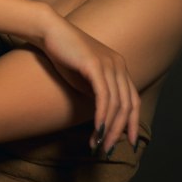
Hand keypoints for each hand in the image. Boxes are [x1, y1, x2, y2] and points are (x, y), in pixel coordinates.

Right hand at [38, 14, 140, 151]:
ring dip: (109, 128)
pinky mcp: (96, 66)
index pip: (133, 100)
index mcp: (119, 68)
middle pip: (127, 105)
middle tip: (108, 149)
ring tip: (99, 144)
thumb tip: (101, 115)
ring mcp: (109, 65)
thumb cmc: (62, 54)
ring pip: (116, 104)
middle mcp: (119, 66)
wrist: (48, 31)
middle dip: (120, 131)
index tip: (128, 142)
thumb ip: (95, 92)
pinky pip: (104, 97)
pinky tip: (97, 130)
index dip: (132, 123)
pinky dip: (102, 116)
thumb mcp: (83, 77)